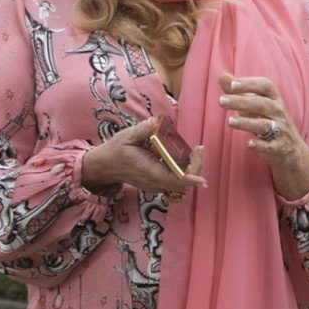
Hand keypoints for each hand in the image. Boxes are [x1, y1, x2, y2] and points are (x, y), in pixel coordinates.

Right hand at [81, 117, 206, 199]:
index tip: (202, 172)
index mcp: (150, 170)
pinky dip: (184, 173)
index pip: (176, 179)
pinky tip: (183, 157)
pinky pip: (175, 183)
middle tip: (198, 149)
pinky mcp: (156, 184)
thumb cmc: (116, 150)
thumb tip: (154, 122)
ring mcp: (156, 185)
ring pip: (181, 185)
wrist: (105, 166)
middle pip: (183, 184)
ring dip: (191, 171)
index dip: (192, 177)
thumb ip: (141, 130)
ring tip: (194, 152)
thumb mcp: (126, 136)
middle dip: (195, 168)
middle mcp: (155, 182)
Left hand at [218, 73, 308, 200]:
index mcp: (274, 99)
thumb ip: (238, 91)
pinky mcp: (278, 148)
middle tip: (221, 101)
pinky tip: (248, 144)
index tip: (232, 84)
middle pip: (261, 104)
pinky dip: (260, 145)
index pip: (265, 86)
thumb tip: (222, 75)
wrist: (291, 148)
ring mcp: (280, 130)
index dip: (249, 84)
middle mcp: (278, 112)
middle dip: (241, 101)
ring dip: (246, 123)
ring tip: (229, 121)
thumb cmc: (269, 120)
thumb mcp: (257, 104)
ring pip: (264, 124)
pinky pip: (270, 146)